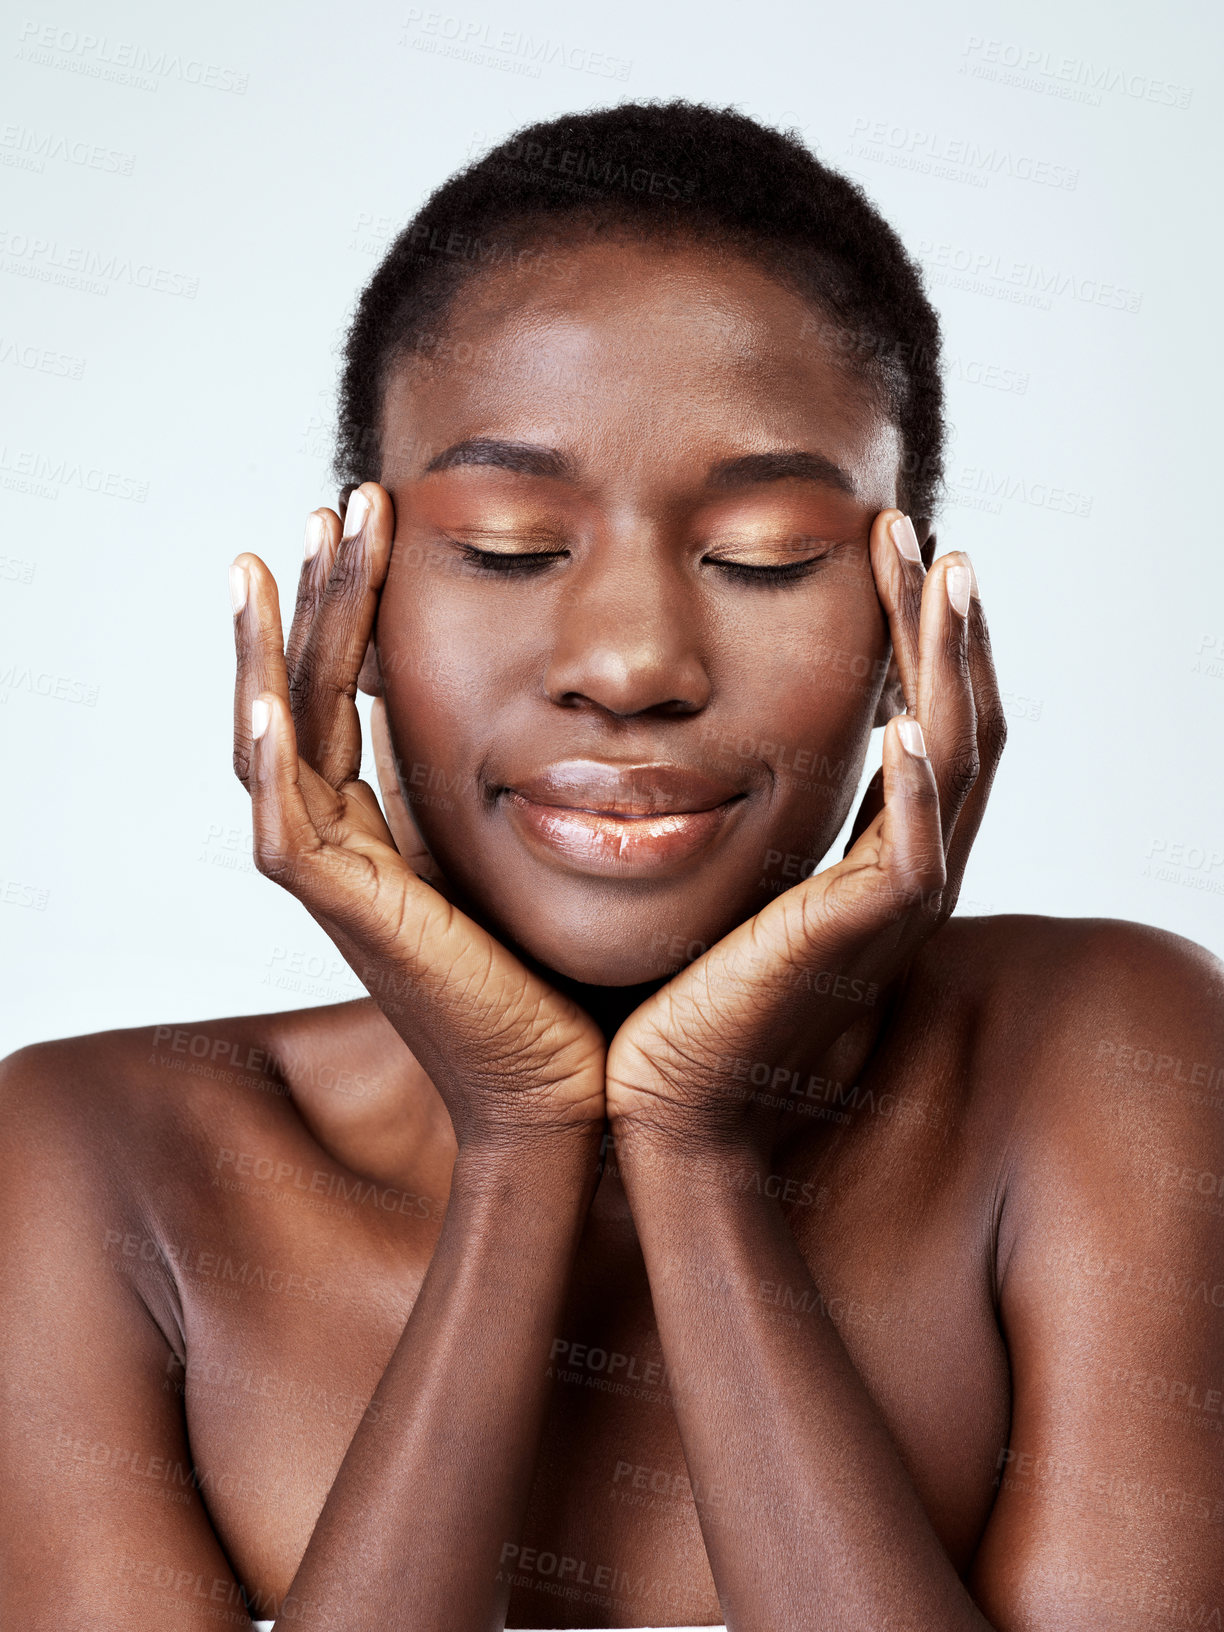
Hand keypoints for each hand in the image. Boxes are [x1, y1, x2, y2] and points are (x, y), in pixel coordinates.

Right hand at [230, 483, 605, 1149]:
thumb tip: (550, 708)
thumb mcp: (529, 849)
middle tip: (337, 502)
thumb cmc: (561, 980)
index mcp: (382, 825)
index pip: (349, 691)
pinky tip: (270, 688)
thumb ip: (509, 784)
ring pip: (275, 740)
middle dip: (318, 595)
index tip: (375, 520)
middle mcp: (346, 843)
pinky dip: (271, 755)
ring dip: (274, 647)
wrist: (569, 1089)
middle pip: (305, 693)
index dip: (355, 605)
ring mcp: (337, 879)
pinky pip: (288, 823)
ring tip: (277, 552)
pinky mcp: (351, 916)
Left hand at [605, 509, 1005, 1156]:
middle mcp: (901, 872)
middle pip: (959, 723)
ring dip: (949, 667)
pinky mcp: (860, 944)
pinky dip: (918, 787)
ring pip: (959, 766)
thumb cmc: (669, 989)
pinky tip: (903, 720)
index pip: (921, 721)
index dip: (912, 636)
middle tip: (916, 530)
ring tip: (940, 574)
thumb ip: (724, 798)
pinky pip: (913, 854)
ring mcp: (894, 908)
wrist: (658, 1100)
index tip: (883, 551)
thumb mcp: (711, 866)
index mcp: (872, 853)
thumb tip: (673, 720)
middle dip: (942, 623)